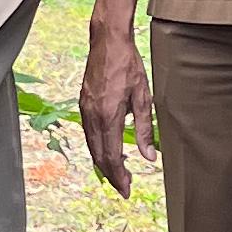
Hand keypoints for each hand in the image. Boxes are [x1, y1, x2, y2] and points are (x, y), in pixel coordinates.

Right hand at [80, 23, 156, 198]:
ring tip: (117, 173)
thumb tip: (149, 157)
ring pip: (91, 146)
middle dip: (111, 174)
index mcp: (108, 116)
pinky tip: (107, 150)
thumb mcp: (143, 97)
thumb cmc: (128, 65)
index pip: (111, 156)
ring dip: (103, 162)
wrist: (107, 41)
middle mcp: (92, 116)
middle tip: (125, 187)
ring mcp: (84, 110)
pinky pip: (88, 133)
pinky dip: (97, 147)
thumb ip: (144, 129)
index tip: (127, 190)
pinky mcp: (82, 104)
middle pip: (99, 155)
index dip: (119, 176)